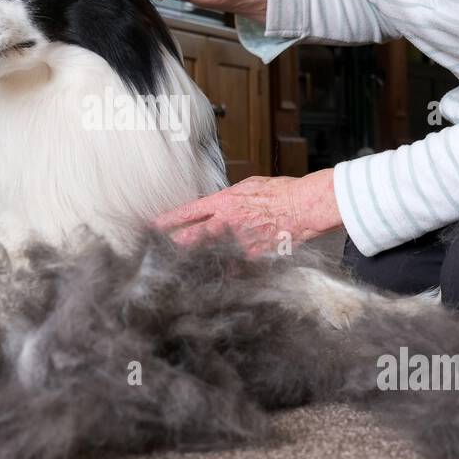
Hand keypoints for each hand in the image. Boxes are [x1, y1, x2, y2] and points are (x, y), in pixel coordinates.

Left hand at [151, 169, 343, 257]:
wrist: (305, 206)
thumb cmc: (282, 192)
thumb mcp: (250, 186)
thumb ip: (230, 197)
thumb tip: (218, 203)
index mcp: (225, 201)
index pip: (188, 212)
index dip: (168, 220)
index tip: (154, 226)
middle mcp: (227, 222)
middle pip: (192, 236)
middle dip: (176, 244)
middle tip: (162, 250)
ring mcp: (238, 240)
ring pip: (211, 253)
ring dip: (201, 258)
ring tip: (190, 264)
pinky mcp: (252, 255)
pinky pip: (235, 264)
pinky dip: (229, 267)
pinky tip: (223, 272)